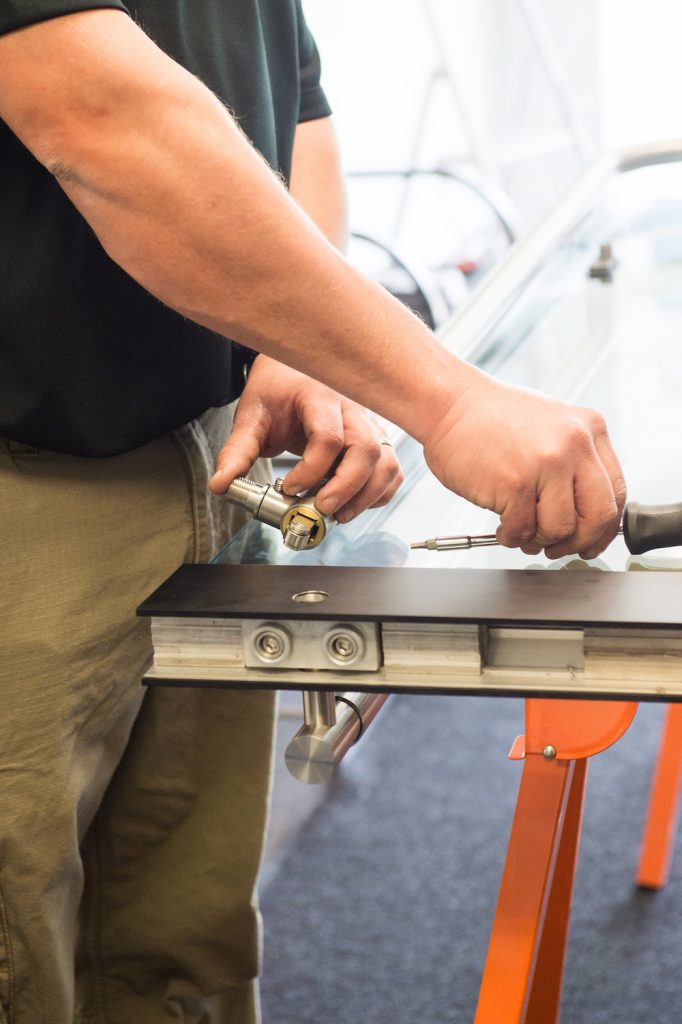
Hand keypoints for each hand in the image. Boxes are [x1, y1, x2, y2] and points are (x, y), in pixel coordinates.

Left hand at [209, 355, 402, 520]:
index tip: (290, 488)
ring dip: (367, 494)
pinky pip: (391, 468)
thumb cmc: (276, 390)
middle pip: (366, 450)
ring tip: (340, 514)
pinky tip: (356, 503)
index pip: (328, 437)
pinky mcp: (375, 437)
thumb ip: (237, 452)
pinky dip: (379, 491)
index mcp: (319, 397)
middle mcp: (351, 408)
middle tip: (322, 508)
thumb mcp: (251, 417)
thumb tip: (221, 484)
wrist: (293, 370)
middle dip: (347, 487)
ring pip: (386, 461)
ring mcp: (368, 423)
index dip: (310, 470)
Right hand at [422, 368, 625, 558]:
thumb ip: (575, 462)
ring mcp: (545, 464)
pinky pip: (522, 529)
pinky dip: (512, 536)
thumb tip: (585, 511)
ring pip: (560, 528)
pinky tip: (502, 525)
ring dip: (539, 539)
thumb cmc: (492, 417)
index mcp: (589, 429)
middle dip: (577, 542)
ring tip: (521, 530)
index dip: (603, 527)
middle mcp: (573, 444)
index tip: (590, 539)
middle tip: (558, 547)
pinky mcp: (514, 483)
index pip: (615, 493)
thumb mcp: (552, 426)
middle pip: (597, 516)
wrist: (450, 403)